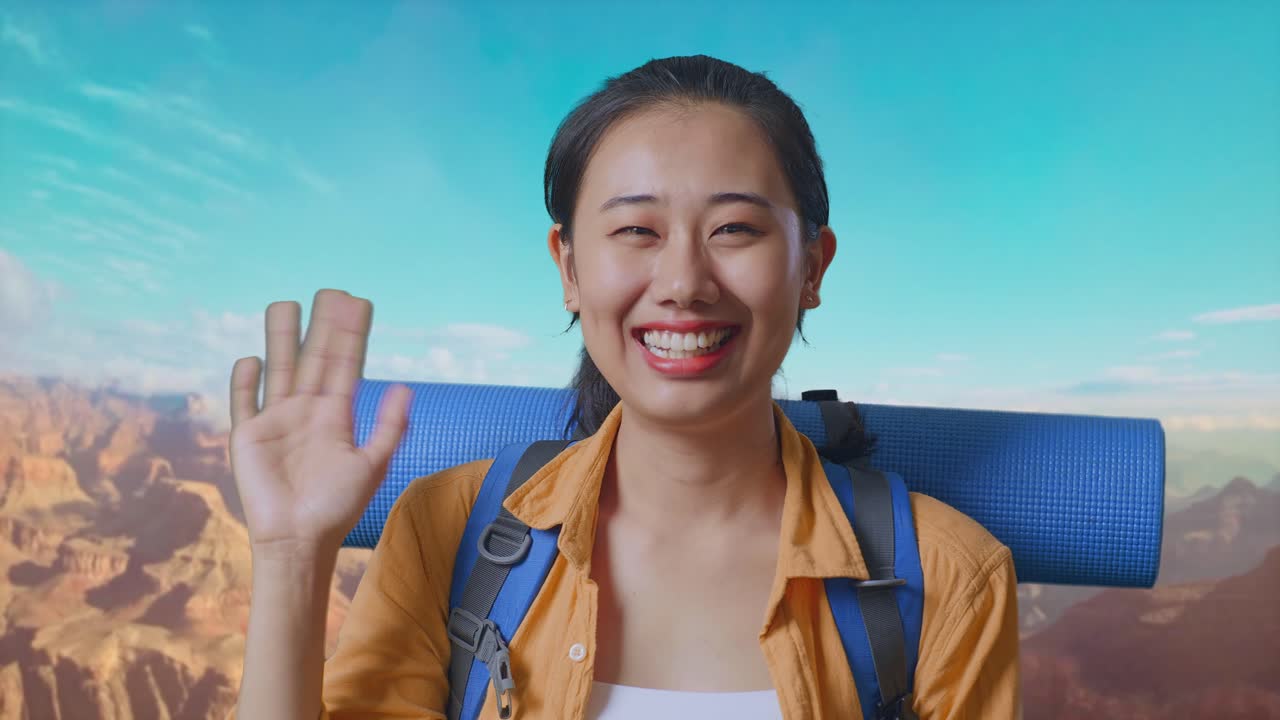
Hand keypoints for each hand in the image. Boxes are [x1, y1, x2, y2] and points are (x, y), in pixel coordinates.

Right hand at [228, 289, 411, 556]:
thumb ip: (388, 427)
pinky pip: (244, 401)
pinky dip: (245, 380)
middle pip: (313, 357)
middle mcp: (306, 410)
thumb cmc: (337, 508)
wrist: (299, 540)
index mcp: (335, 415)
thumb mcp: (371, 465)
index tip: (359, 304)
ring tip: (285, 305)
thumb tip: (404, 387)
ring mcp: (276, 420)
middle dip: (321, 326)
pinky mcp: (248, 435)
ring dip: (282, 338)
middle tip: (329, 291)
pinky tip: (253, 358)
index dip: (351, 335)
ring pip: (279, 368)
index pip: (345, 364)